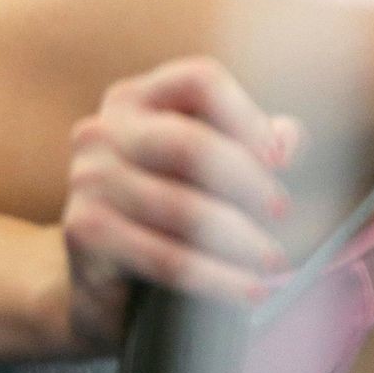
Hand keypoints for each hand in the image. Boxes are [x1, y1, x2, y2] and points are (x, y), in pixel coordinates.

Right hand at [60, 57, 300, 352]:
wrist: (103, 285)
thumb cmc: (170, 216)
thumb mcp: (212, 173)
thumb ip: (256, 145)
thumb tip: (288, 140)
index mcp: (136, 99)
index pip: (200, 82)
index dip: (247, 116)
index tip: (281, 160)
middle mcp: (103, 130)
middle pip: (190, 143)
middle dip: (247, 181)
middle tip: (283, 212)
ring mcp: (88, 180)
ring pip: (181, 209)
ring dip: (240, 238)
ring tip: (273, 260)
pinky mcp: (84, 233)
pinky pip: (165, 257)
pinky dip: (216, 278)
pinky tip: (249, 290)